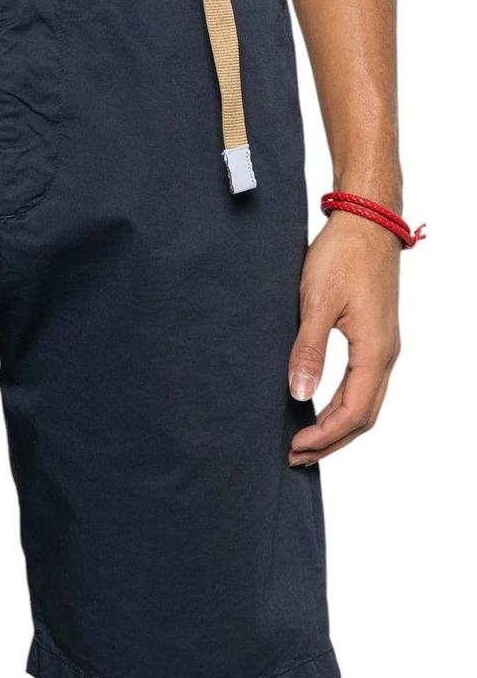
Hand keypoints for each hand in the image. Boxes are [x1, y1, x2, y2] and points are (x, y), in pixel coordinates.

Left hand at [287, 213, 400, 465]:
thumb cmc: (342, 255)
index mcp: (375, 351)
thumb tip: (299, 396)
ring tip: (304, 441)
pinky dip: (342, 405)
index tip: (292, 447)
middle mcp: (385, 354)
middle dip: (330, 441)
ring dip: (336, 426)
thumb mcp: (317, 303)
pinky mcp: (375, 337)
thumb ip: (308, 351)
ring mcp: (383, 346)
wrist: (366, 221)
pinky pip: (363, 385)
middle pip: (363, 417)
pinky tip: (319, 407)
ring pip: (366, 403)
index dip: (323, 436)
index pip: (352, 413)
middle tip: (294, 456)